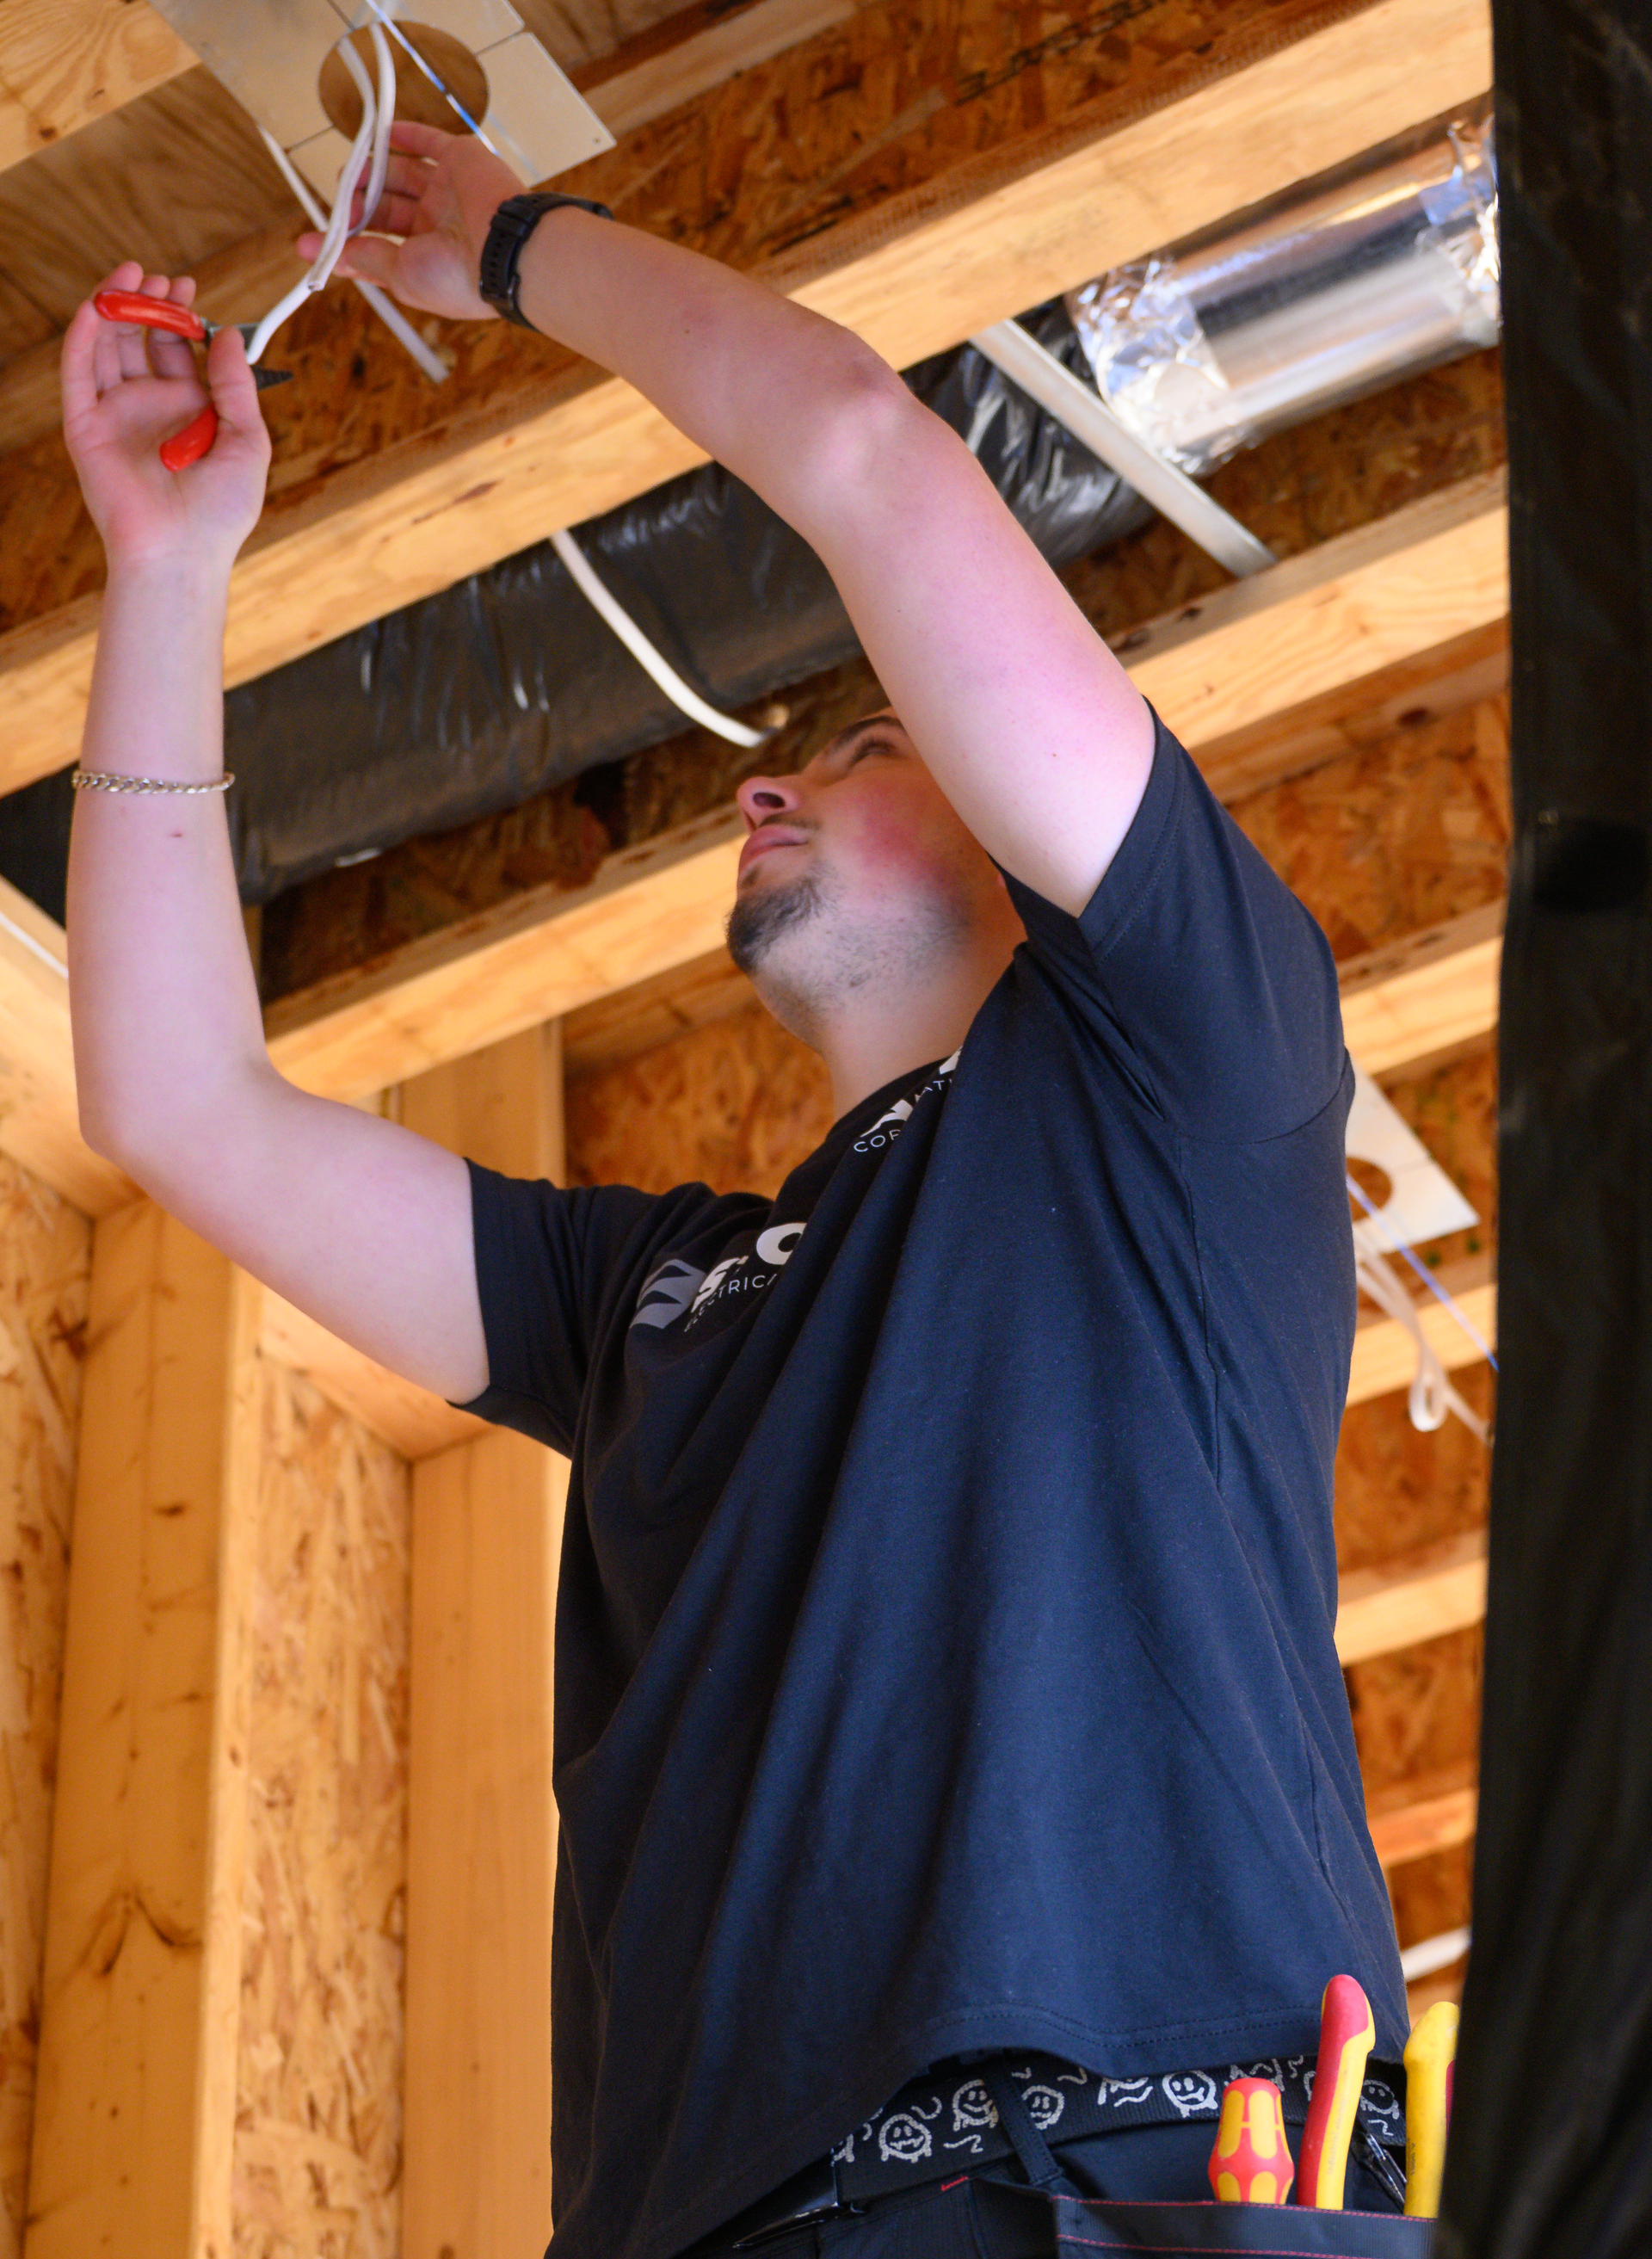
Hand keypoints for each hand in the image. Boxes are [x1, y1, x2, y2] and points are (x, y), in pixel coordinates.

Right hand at [61, 263, 271, 571]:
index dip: (182, 317)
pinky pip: (78, 370)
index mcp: (187, 411)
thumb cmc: (221, 509)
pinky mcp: (85, 424)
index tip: (192, 289)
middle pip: (139, 340)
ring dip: (115, 307)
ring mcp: (115, 414)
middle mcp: (148, 407)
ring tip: (133, 273)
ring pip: (106, 346)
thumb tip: (227, 335)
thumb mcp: (248, 440)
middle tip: (165, 277)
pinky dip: (85, 334)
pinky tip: (99, 305)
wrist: (182, 550)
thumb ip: (236, 387)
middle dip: (150, 304)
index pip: (176, 350)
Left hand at [300, 120, 525, 321]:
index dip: (346, 243)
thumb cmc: (459, 278)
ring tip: (352, 173)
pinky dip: (403, 137)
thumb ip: (366, 259)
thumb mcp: (401, 276)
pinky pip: (427, 142)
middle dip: (357, 206)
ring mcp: (449, 192)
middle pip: (386, 208)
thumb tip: (328, 255)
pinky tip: (378, 137)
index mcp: (428, 260)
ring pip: (400, 175)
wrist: (506, 251)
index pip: (378, 246)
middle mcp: (438, 226)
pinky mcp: (461, 161)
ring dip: (372, 173)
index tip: (312, 243)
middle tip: (342, 206)